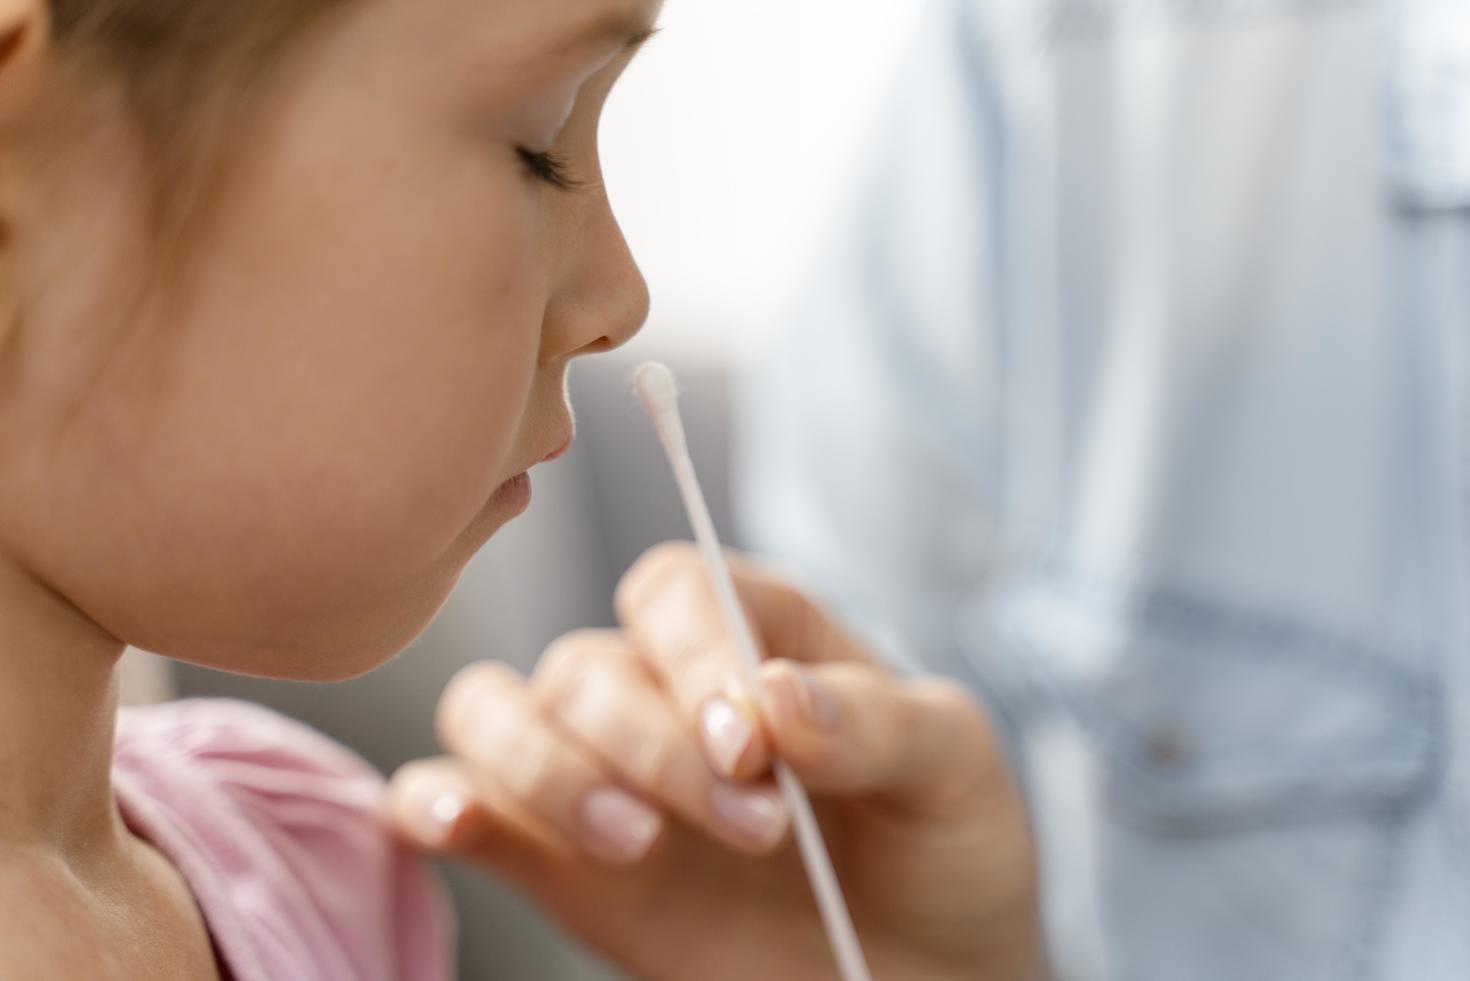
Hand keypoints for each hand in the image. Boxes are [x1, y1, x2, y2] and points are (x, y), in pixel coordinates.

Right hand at [388, 543, 1038, 980]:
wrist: (927, 973)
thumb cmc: (945, 849)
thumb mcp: (955, 770)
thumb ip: (876, 720)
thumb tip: (774, 696)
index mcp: (756, 634)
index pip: (676, 590)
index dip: (695, 655)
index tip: (754, 747)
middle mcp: (663, 688)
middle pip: (587, 665)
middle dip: (653, 748)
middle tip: (751, 826)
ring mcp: (601, 771)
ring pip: (495, 710)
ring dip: (543, 771)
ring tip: (634, 846)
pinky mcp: (555, 860)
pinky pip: (451, 798)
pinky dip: (436, 802)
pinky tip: (461, 827)